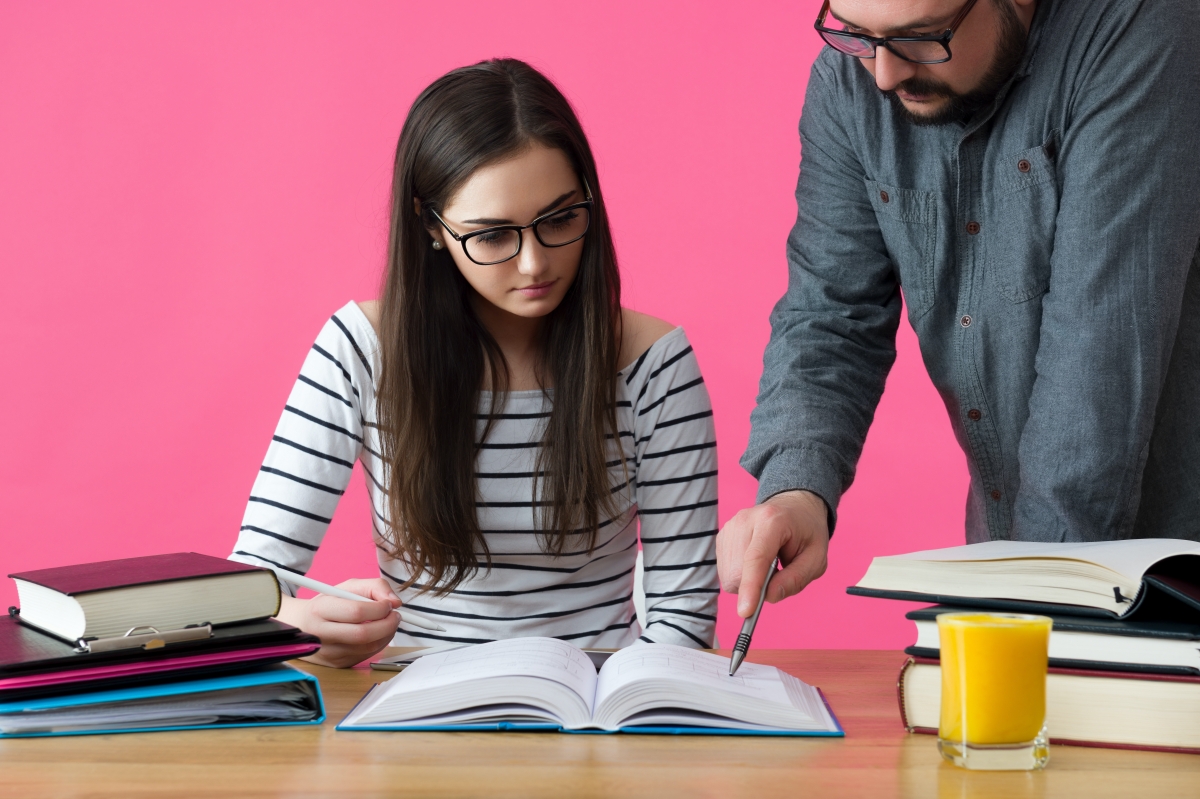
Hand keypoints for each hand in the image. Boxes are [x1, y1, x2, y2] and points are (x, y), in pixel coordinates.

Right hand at [275, 578, 401, 667]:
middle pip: (363, 634)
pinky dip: (379, 644)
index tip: (388, 604)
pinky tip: (377, 633)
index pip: (356, 612)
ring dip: (386, 635)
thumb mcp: (347, 587)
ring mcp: (328, 652)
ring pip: (368, 647)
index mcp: (320, 609)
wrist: (302, 625)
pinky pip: (366, 656)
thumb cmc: (328, 603)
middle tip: (395, 615)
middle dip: (387, 624)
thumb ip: (375, 587)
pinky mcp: (337, 664)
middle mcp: (321, 634)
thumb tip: (395, 602)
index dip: (379, 608)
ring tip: (387, 622)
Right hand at [716, 490, 829, 617]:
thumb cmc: (806, 533)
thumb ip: (795, 579)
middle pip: (737, 572)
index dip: (750, 587)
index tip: (746, 612)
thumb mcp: (816, 559)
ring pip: (728, 575)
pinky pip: (725, 571)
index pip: (755, 558)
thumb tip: (769, 597)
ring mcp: (730, 527)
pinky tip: (755, 563)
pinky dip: (741, 576)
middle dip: (755, 587)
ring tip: (768, 565)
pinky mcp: (723, 536)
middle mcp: (745, 520)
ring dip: (748, 582)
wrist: (794, 508)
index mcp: (772, 521)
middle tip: (777, 574)